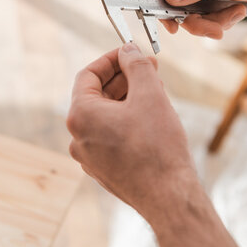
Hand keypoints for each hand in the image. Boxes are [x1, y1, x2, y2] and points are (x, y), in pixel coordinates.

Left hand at [66, 44, 192, 216]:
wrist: (168, 196)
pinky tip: (150, 118)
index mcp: (81, 116)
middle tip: (149, 70)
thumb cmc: (158, 148)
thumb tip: (128, 50)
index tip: (130, 52)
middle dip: (123, 79)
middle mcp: (78, 137)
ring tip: (154, 91)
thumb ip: (136, 65)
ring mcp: (89, 156)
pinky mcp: (103, 169)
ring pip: (105, 117)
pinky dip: (126, 121)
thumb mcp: (150, 94)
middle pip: (97, 95)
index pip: (88, 75)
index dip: (111, 59)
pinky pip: (110, 136)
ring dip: (127, 99)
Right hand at [150, 0, 246, 38]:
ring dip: (212, 23)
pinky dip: (221, 21)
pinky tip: (237, 10)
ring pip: (191, 17)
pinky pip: (205, 19)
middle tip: (214, 29)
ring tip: (235, 13)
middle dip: (195, 21)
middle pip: (175, 6)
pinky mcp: (209, 0)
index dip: (159, 4)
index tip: (171, 24)